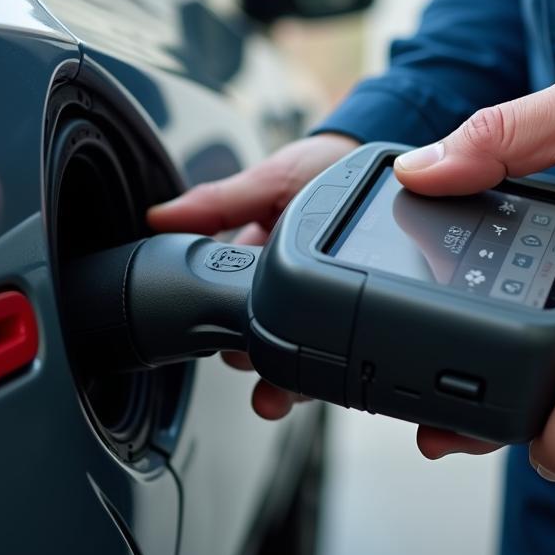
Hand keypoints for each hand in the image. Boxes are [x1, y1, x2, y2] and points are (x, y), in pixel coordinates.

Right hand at [148, 132, 358, 417]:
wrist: (393, 166)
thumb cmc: (326, 167)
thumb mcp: (270, 180)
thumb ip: (219, 202)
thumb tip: (161, 216)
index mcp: (259, 263)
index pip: (229, 309)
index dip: (222, 333)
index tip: (220, 348)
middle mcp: (288, 292)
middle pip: (262, 344)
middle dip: (256, 361)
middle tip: (255, 363)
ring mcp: (322, 310)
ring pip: (302, 362)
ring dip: (292, 380)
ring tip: (289, 388)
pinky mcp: (359, 316)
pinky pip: (344, 358)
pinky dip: (335, 373)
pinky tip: (333, 377)